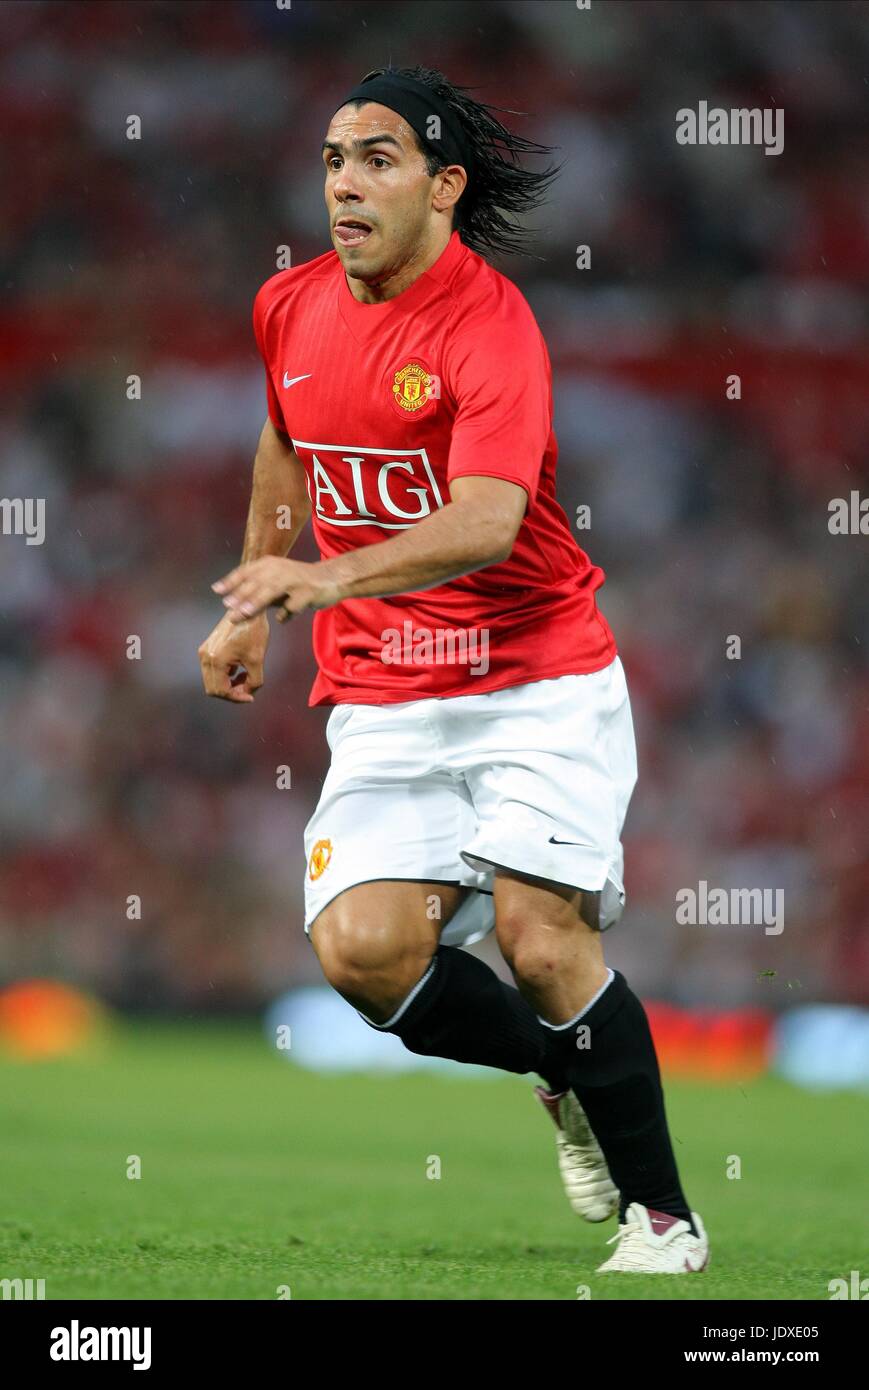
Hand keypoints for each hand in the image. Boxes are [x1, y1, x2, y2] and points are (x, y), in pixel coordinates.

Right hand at [198, 612, 268, 702]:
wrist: (248, 609)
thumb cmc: (254, 632)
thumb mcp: (257, 660)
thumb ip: (254, 682)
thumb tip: (248, 694)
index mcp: (216, 660)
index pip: (220, 691)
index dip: (236, 698)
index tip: (250, 697)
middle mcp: (205, 657)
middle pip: (213, 689)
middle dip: (231, 693)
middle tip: (248, 690)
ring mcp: (204, 652)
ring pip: (213, 681)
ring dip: (229, 685)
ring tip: (246, 678)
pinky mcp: (208, 648)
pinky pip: (213, 670)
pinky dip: (226, 676)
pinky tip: (240, 671)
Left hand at [212, 556, 341, 623]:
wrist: (331, 578)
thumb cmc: (299, 581)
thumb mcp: (276, 581)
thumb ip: (258, 591)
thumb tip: (233, 605)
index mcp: (270, 564)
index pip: (246, 571)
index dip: (231, 580)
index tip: (217, 590)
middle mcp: (280, 569)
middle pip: (257, 582)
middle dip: (241, 595)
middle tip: (227, 606)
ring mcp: (294, 580)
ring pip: (271, 590)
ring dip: (255, 602)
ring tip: (243, 613)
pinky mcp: (307, 592)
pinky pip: (292, 606)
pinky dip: (284, 614)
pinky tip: (282, 619)